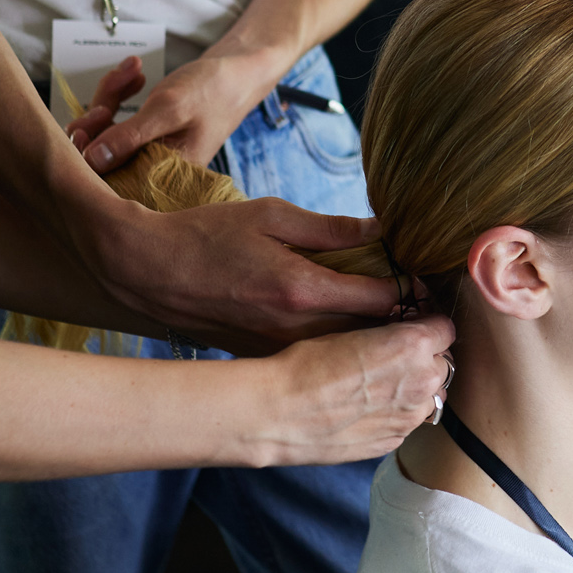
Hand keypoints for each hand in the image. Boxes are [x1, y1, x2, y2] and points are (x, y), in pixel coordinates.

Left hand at [70, 49, 275, 170]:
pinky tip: (137, 74)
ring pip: (103, 132)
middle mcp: (150, 173)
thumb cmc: (213, 91)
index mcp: (161, 178)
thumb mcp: (170, 109)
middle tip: (117, 82)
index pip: (108, 178)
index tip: (95, 115)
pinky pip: (114, 121)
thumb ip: (130, 136)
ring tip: (134, 69)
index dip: (89, 149)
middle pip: (99, 153)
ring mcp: (144, 156)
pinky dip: (120, 94)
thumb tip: (92, 160)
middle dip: (101, 109)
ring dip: (110, 94)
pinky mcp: (142, 140)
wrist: (238, 76)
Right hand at [80, 193, 401, 353]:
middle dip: (399, 320)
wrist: (146, 272)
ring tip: (390, 313)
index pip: (383, 301)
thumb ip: (332, 228)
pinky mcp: (264, 356)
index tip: (425, 278)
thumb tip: (383, 229)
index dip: (413, 291)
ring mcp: (278, 348)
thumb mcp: (272, 214)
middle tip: (420, 300)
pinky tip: (344, 325)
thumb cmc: (206, 235)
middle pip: (371, 336)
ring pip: (345, 352)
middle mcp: (295, 328)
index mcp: (302, 288)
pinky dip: (337, 346)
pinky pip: (315, 357)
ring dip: (371, 336)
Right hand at [249, 314, 457, 465]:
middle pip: (443, 365)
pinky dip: (396, 413)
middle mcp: (421, 381)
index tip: (415, 328)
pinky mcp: (394, 440)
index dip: (429, 327)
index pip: (446, 329)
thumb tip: (404, 335)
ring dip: (415, 389)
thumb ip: (392, 336)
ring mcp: (410, 417)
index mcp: (413, 345)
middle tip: (395, 358)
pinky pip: (408, 422)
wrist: (279, 412)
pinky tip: (367, 409)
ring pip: (430, 397)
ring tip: (380, 386)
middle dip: (426, 359)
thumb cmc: (307, 364)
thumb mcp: (353, 331)